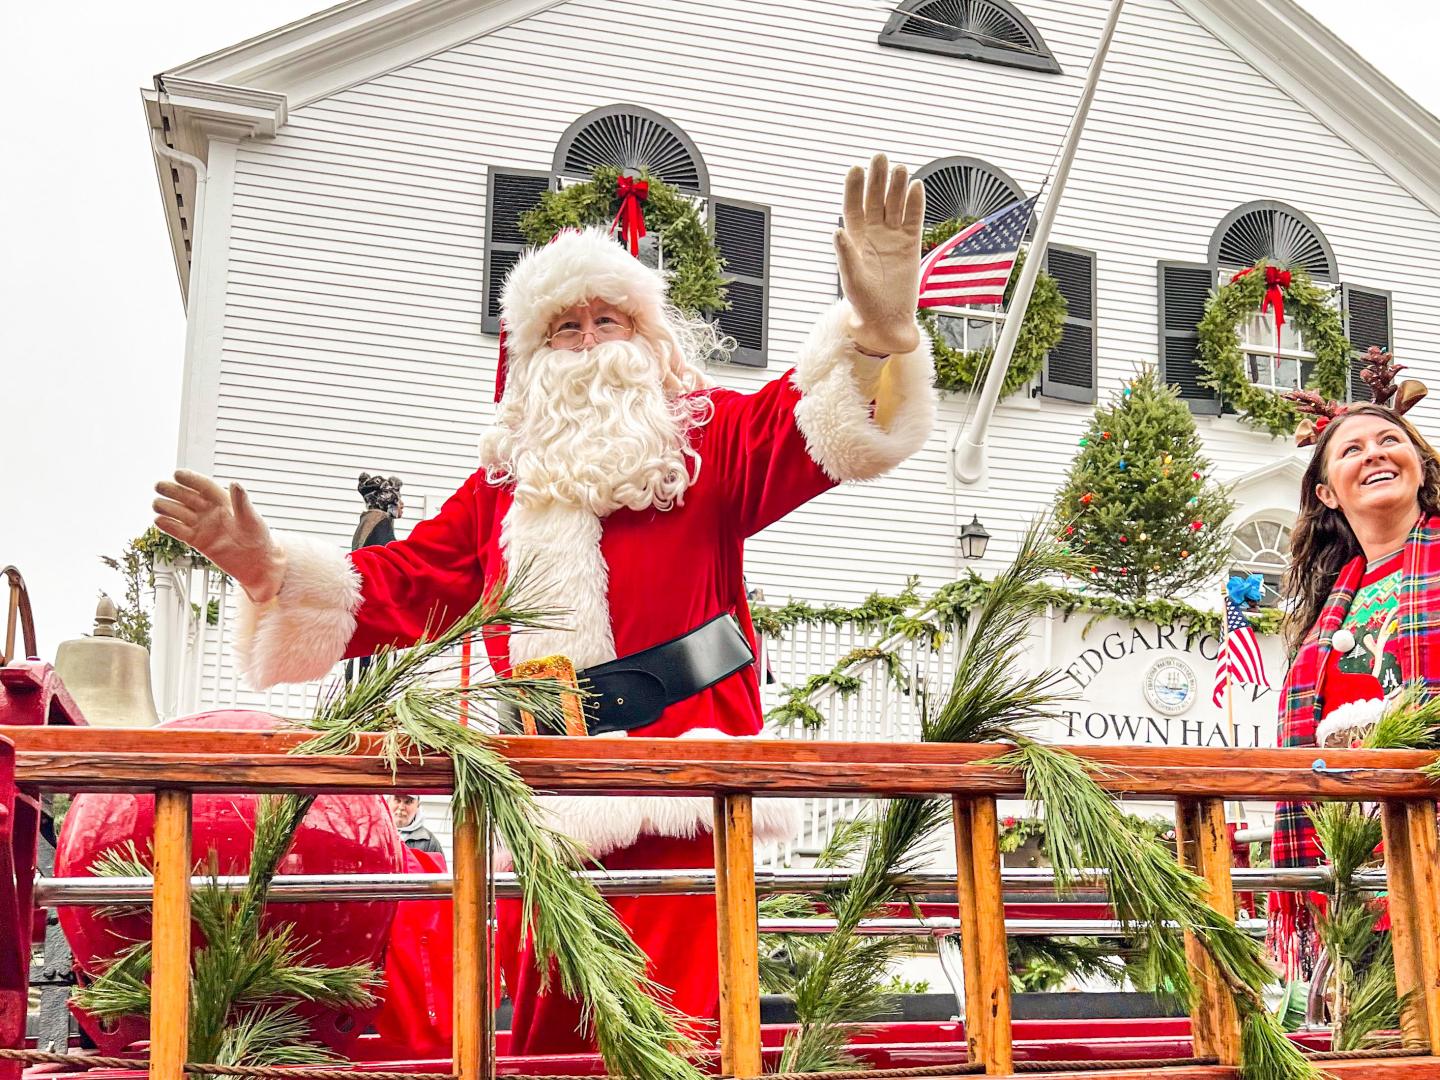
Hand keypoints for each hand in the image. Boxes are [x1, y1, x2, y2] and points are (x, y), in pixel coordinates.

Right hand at [153, 470, 285, 602]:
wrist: (257, 562)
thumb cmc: (259, 537)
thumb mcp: (252, 519)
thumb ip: (241, 503)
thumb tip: (235, 484)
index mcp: (224, 501)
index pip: (204, 487)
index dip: (191, 479)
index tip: (177, 474)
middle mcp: (210, 511)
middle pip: (187, 497)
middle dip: (172, 491)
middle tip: (159, 486)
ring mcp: (202, 525)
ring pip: (179, 513)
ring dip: (167, 507)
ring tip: (157, 504)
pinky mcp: (197, 540)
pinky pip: (179, 531)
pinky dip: (168, 526)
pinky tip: (158, 521)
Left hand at [835, 154, 925, 355]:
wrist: (887, 319)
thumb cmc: (864, 302)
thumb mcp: (852, 278)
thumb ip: (846, 254)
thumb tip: (837, 231)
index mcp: (855, 238)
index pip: (853, 206)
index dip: (854, 187)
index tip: (857, 168)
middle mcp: (873, 233)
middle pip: (875, 199)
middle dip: (877, 179)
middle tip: (881, 157)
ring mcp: (893, 236)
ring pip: (895, 204)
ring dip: (897, 186)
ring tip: (900, 169)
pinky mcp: (911, 243)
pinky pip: (914, 218)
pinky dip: (916, 203)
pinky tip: (917, 187)